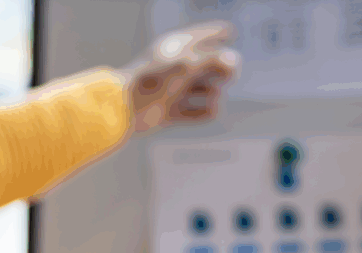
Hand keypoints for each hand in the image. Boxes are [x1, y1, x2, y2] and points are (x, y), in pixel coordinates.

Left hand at [121, 21, 239, 132]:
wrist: (126, 107)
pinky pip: (199, 112)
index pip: (203, 35)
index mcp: (176, 47)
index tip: (231, 32)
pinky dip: (205, 112)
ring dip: (213, 94)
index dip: (218, 32)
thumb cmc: (153, 79)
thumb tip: (235, 60)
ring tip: (210, 96)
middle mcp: (177, 67)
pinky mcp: (172, 111)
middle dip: (222, 69)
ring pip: (207, 90)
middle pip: (211, 64)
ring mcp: (175, 89)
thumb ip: (213, 59)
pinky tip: (208, 110)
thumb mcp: (187, 63)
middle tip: (228, 75)